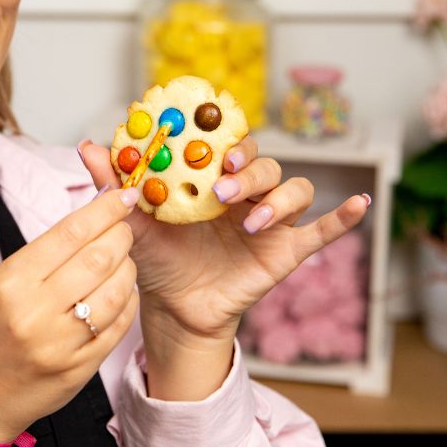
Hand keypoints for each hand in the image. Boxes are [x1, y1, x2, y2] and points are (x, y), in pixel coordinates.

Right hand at [0, 187, 141, 440]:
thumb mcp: (4, 283)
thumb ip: (47, 253)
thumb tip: (94, 215)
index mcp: (13, 280)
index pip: (71, 231)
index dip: (105, 208)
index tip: (124, 194)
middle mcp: (35, 310)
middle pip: (99, 257)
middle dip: (121, 235)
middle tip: (125, 228)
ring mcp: (60, 343)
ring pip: (117, 291)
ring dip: (129, 268)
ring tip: (124, 261)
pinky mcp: (80, 368)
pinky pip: (120, 325)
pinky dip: (129, 301)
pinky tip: (123, 292)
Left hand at [77, 136, 369, 345]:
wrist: (172, 309)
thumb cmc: (156, 258)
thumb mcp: (131, 219)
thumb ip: (112, 182)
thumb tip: (88, 145)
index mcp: (212, 178)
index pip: (229, 144)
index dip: (227, 137)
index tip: (212, 140)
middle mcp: (245, 193)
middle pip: (263, 163)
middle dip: (247, 170)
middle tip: (223, 186)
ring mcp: (270, 221)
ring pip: (293, 189)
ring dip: (276, 198)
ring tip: (246, 221)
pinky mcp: (287, 250)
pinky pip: (322, 231)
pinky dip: (343, 216)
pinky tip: (358, 203)